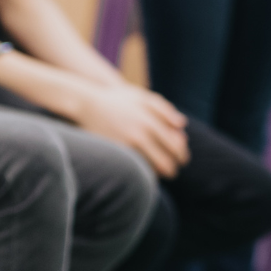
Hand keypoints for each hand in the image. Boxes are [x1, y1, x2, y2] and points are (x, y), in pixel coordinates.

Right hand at [73, 84, 189, 177]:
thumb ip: (165, 110)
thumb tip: (182, 125)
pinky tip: (144, 170)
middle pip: (165, 162)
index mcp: (150, 121)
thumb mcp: (143, 97)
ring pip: (150, 170)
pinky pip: (134, 169)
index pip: (175, 145)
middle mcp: (139, 135)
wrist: (87, 104)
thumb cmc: (118, 100)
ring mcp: (126, 146)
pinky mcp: (115, 154)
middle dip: (172, 169)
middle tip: (173, 171)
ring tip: (160, 172)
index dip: (181, 156)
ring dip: (157, 173)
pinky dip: (142, 172)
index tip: (182, 160)